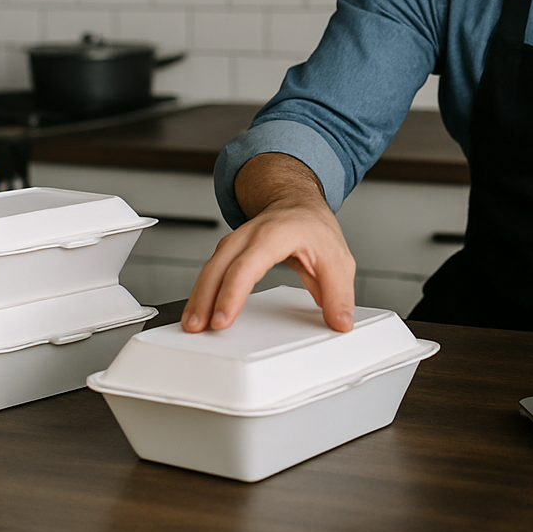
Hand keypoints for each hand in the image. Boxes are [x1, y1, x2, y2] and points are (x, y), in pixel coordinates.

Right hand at [181, 153, 356, 332]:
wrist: (298, 204)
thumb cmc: (314, 229)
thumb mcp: (338, 260)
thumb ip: (339, 294)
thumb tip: (340, 322)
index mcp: (276, 235)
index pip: (247, 266)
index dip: (232, 294)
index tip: (223, 319)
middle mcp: (249, 235)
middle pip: (218, 266)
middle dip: (204, 298)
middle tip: (197, 328)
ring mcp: (236, 241)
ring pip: (210, 267)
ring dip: (198, 296)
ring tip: (191, 325)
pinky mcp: (229, 251)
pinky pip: (211, 270)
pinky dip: (202, 290)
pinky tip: (199, 310)